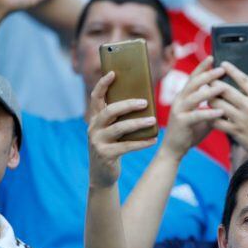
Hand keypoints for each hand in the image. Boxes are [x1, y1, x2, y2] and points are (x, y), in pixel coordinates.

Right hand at [87, 72, 157, 188]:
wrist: (102, 175)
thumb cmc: (113, 147)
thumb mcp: (112, 131)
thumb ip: (120, 118)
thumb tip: (143, 100)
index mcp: (95, 119)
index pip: (96, 97)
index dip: (103, 84)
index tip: (114, 72)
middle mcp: (93, 128)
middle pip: (109, 110)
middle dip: (127, 104)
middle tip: (144, 102)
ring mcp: (97, 142)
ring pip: (119, 128)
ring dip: (138, 123)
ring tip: (153, 120)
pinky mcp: (105, 155)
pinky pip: (126, 146)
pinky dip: (142, 143)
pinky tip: (154, 140)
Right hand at [161, 57, 225, 159]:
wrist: (174, 149)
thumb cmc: (190, 132)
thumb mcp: (203, 117)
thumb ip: (212, 107)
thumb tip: (230, 100)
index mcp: (184, 96)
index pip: (193, 77)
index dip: (202, 67)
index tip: (212, 57)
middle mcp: (179, 100)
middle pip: (194, 82)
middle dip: (208, 74)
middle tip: (222, 69)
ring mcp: (179, 110)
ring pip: (195, 97)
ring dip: (210, 91)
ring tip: (224, 87)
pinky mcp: (181, 122)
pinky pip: (196, 115)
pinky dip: (209, 113)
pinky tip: (221, 112)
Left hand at [211, 63, 247, 154]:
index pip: (243, 79)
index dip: (231, 70)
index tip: (223, 63)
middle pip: (226, 90)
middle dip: (215, 83)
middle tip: (209, 79)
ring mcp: (241, 119)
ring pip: (218, 105)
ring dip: (210, 99)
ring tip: (207, 96)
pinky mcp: (235, 132)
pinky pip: (218, 122)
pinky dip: (211, 116)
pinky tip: (208, 113)